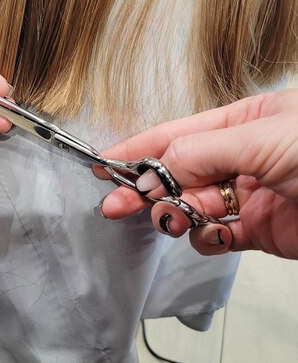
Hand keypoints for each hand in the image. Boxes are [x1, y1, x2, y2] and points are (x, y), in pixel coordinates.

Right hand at [100, 89, 297, 259]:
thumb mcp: (258, 138)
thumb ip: (198, 153)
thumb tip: (151, 176)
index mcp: (241, 122)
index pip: (176, 135)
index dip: (136, 149)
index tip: (103, 163)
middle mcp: (239, 157)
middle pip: (176, 174)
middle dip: (143, 190)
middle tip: (115, 205)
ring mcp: (247, 195)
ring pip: (191, 207)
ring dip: (175, 215)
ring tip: (173, 220)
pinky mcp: (257, 231)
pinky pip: (216, 236)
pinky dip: (207, 240)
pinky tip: (216, 236)